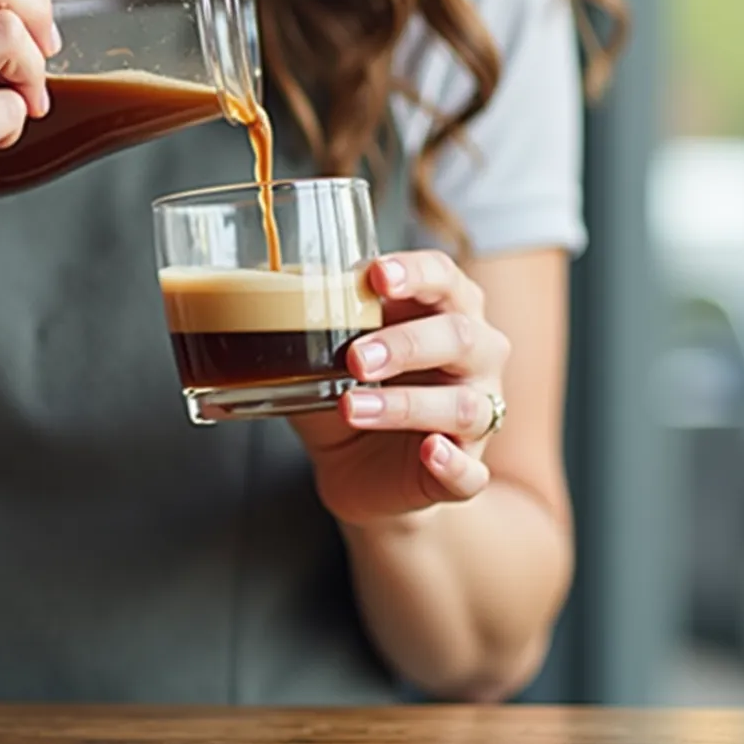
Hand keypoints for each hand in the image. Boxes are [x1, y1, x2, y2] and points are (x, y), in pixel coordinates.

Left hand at [290, 251, 512, 528]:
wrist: (355, 467)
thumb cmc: (351, 389)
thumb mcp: (326, 351)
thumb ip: (312, 318)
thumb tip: (266, 282)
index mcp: (445, 310)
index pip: (444, 277)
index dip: (416, 273)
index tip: (377, 276)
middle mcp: (475, 358)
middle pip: (462, 337)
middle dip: (407, 344)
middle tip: (355, 358)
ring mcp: (477, 415)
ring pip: (464, 405)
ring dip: (407, 405)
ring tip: (352, 407)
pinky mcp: (466, 468)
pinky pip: (471, 470)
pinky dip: (453, 463)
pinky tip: (430, 451)